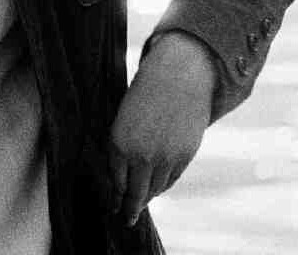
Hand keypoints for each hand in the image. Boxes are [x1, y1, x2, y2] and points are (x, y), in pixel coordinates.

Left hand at [108, 31, 216, 226]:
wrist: (178, 77)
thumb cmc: (145, 93)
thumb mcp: (124, 117)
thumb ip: (123, 146)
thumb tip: (122, 176)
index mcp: (118, 142)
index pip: (116, 182)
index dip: (116, 197)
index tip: (114, 207)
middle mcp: (140, 155)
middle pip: (134, 194)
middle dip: (130, 209)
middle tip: (127, 219)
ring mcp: (163, 158)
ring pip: (154, 189)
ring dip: (148, 197)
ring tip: (142, 203)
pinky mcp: (183, 157)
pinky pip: (171, 180)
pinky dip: (163, 185)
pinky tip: (158, 187)